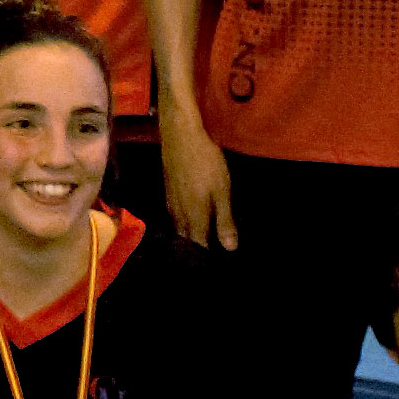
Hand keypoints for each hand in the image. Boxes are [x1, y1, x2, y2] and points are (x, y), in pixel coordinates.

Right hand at [162, 126, 237, 251]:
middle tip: (206, 254)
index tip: (213, 263)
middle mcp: (179, 214)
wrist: (181, 136)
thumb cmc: (206, 163)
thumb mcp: (222, 192)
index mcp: (194, 217)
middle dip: (195, 249)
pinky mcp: (168, 191)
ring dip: (188, 236)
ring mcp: (171, 202)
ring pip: (178, 228)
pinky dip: (183, 222)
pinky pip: (175, 216)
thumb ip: (224, 221)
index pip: (199, 247)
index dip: (206, 257)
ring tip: (199, 240)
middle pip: (186, 240)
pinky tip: (190, 217)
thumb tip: (230, 248)